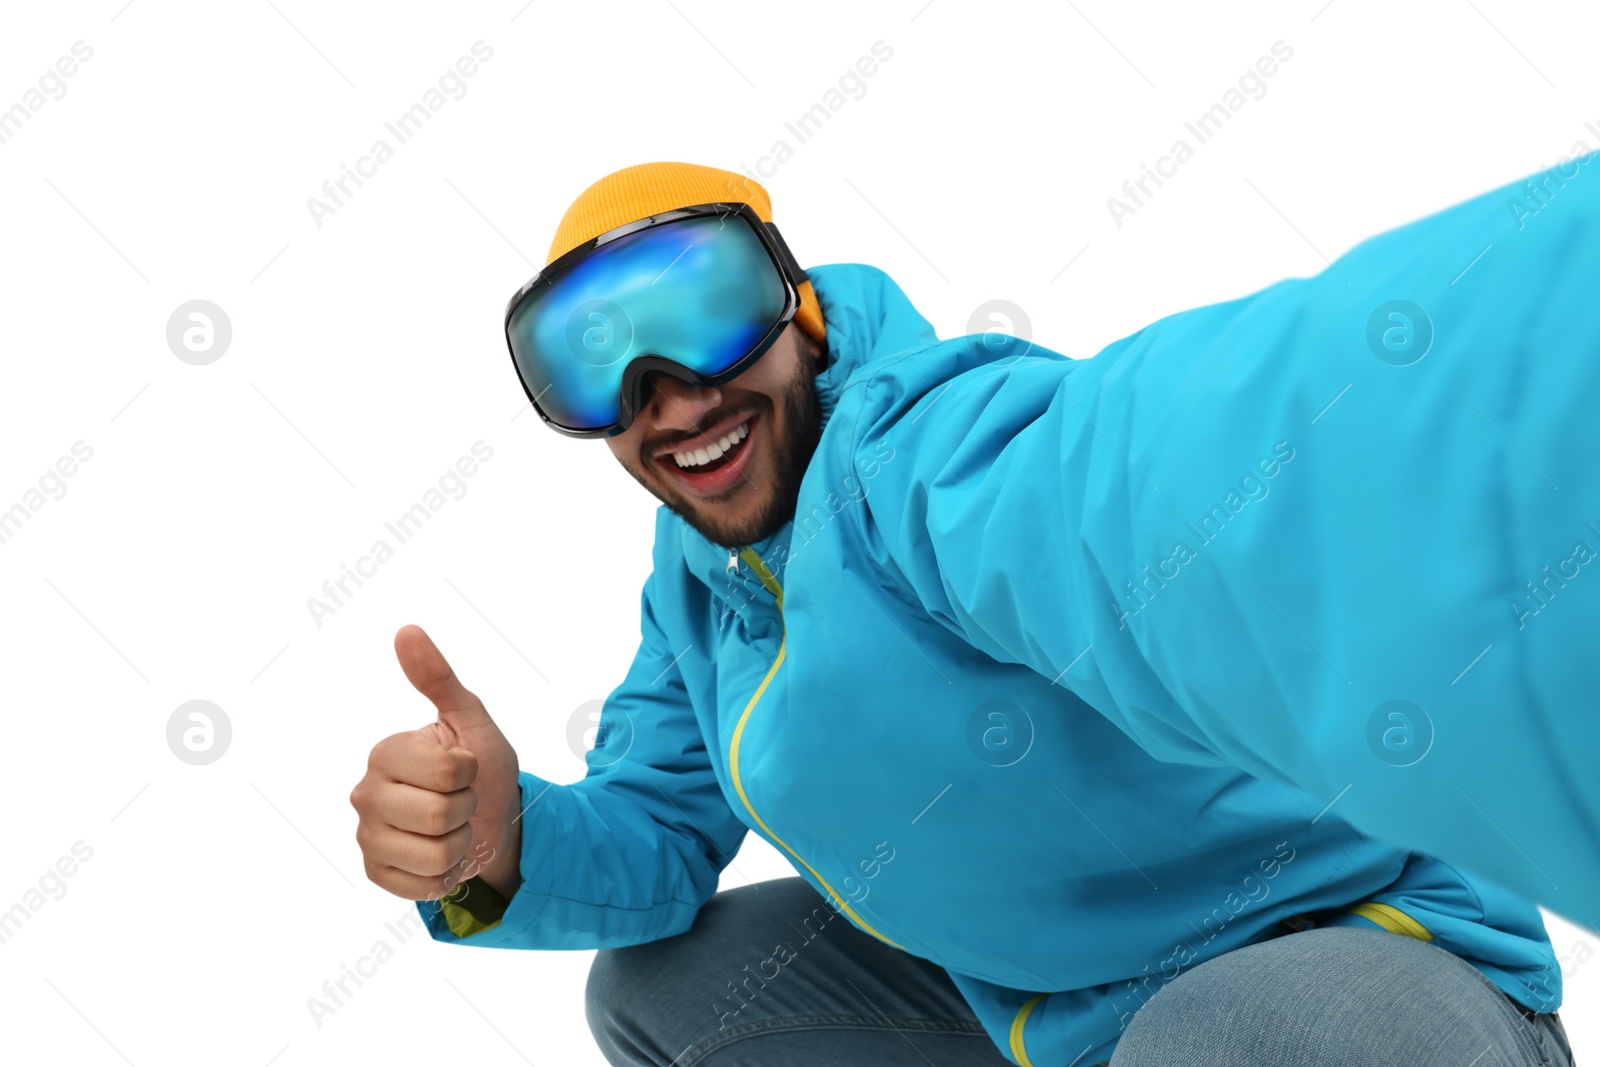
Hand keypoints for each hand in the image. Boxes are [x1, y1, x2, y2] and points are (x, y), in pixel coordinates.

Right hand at [351, 625, 522, 902]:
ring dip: (461, 844)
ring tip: (452, 830)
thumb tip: (407, 630)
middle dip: (467, 810)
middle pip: (442, 816)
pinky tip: (441, 857)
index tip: (465, 768)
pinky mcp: (376, 874)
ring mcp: (367, 837)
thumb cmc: (481, 767)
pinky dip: (447, 874)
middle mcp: (366, 793)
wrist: (491, 821)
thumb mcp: (471, 720)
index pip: (449, 771)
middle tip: (460, 801)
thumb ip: (439, 678)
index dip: (471, 772)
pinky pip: (426, 886)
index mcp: (386, 752)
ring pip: (436, 855)